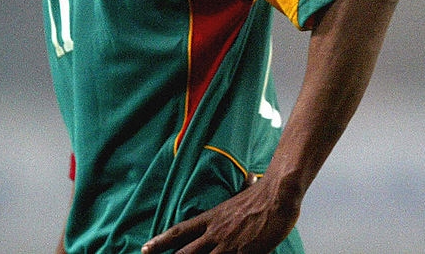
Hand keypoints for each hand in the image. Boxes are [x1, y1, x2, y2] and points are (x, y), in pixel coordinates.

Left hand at [141, 177, 299, 253]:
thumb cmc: (265, 193)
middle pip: (185, 253)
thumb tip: (250, 177)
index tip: (145, 249)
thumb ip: (243, 189)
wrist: (279, 194)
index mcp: (213, 217)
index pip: (180, 230)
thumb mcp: (247, 191)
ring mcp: (229, 245)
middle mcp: (216, 232)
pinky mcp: (244, 253)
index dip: (161, 241)